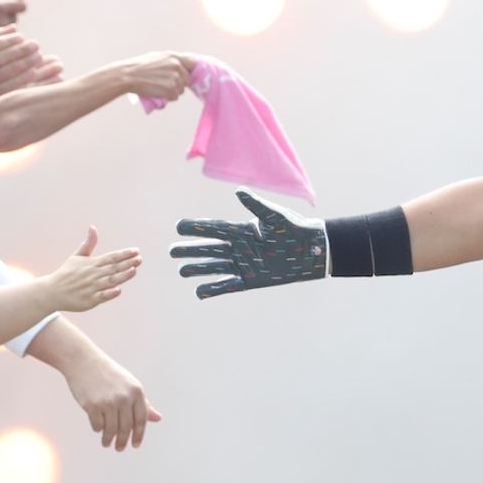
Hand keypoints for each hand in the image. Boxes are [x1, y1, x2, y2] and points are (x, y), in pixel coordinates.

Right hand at [0, 0, 24, 47]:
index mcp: (0, 8)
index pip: (22, 5)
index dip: (16, 2)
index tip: (8, 2)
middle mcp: (4, 21)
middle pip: (15, 15)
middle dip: (7, 12)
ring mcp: (1, 32)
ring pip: (10, 26)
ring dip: (3, 22)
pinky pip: (4, 35)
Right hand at [0, 22, 62, 110]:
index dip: (8, 40)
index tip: (21, 36)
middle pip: (4, 56)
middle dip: (22, 49)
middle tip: (36, 44)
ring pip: (10, 70)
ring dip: (27, 62)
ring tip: (39, 56)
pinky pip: (11, 86)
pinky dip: (24, 79)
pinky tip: (35, 72)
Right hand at [42, 226, 140, 312]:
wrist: (51, 292)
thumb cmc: (66, 273)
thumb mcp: (77, 256)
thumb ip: (89, 243)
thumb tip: (93, 227)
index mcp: (92, 263)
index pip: (111, 257)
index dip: (124, 254)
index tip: (136, 250)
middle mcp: (93, 274)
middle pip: (113, 268)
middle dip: (127, 263)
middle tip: (140, 258)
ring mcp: (91, 287)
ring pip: (110, 281)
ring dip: (122, 276)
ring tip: (134, 270)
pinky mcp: (89, 300)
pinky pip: (101, 296)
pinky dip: (109, 293)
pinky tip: (119, 290)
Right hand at [61, 350, 162, 450]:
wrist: (85, 362)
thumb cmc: (110, 375)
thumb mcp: (130, 386)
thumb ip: (143, 403)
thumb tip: (158, 418)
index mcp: (136, 391)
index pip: (141, 419)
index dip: (139, 434)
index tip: (135, 445)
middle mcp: (124, 397)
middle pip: (126, 427)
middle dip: (123, 441)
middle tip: (120, 448)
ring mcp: (108, 401)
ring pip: (111, 429)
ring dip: (109, 439)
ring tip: (107, 443)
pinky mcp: (92, 405)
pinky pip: (97, 425)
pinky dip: (98, 429)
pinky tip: (98, 429)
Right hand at [117, 52, 190, 100]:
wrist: (128, 75)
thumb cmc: (139, 67)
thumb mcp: (157, 57)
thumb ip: (171, 60)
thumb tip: (182, 65)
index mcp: (173, 56)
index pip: (193, 63)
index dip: (194, 71)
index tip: (194, 76)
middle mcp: (177, 66)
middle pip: (187, 80)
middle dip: (179, 83)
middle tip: (164, 83)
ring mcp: (175, 77)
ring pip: (181, 90)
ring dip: (172, 91)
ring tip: (158, 86)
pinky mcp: (171, 89)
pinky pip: (175, 97)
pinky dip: (168, 97)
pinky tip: (157, 92)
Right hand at [171, 188, 327, 297]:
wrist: (312, 250)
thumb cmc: (295, 229)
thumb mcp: (275, 216)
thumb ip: (256, 206)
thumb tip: (239, 191)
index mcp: (243, 230)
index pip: (214, 229)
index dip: (197, 228)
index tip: (178, 227)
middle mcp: (239, 247)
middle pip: (209, 249)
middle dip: (190, 250)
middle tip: (171, 251)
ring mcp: (244, 264)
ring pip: (215, 267)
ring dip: (198, 269)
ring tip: (181, 271)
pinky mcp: (251, 280)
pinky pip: (228, 285)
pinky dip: (214, 289)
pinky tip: (199, 291)